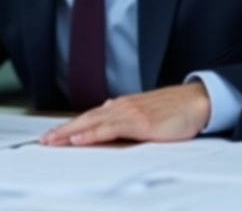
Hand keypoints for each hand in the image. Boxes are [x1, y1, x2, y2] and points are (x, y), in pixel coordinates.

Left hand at [40, 82, 210, 145]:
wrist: (197, 101)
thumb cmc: (176, 109)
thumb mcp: (146, 115)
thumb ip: (126, 119)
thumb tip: (108, 122)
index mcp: (122, 107)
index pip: (90, 117)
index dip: (70, 126)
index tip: (54, 134)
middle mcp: (121, 107)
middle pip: (85, 119)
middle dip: (63, 130)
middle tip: (44, 140)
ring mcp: (129, 113)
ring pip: (93, 123)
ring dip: (70, 132)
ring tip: (53, 140)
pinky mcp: (140, 122)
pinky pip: (111, 129)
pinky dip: (92, 134)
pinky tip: (80, 139)